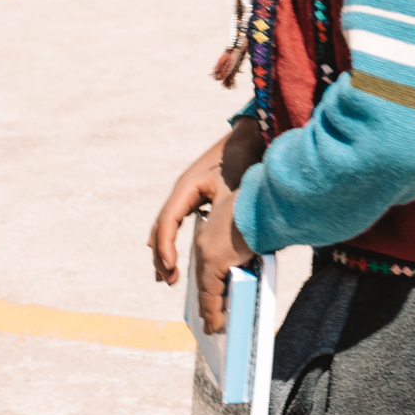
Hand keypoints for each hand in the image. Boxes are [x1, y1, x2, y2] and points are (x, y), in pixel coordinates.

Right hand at [148, 118, 262, 289]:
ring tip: (167, 276)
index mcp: (186, 188)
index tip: (171, 268)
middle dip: (162, 255)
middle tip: (168, 281)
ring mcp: (188, 192)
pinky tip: (174, 257)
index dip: (166, 247)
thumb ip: (225, 216)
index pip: (167, 223)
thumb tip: (222, 247)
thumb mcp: (234, 190)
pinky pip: (178, 221)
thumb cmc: (244, 159)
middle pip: (162, 227)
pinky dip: (173, 240)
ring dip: (164, 250)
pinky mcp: (198, 194)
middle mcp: (182, 191)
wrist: (252, 133)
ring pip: (166, 226)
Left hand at [189, 182, 253, 336]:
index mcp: (212, 230)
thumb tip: (248, 263)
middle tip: (209, 318)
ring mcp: (208, 251)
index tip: (210, 296)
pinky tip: (214, 324)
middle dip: (207, 299)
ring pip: (206, 288)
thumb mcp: (251, 228)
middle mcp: (204, 242)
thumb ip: (244, 246)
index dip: (208, 282)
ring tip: (212, 326)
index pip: (206, 262)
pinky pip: (212, 294)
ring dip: (210, 309)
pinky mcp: (215, 260)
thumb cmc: (266, 210)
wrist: (268, 199)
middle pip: (203, 278)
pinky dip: (213, 311)